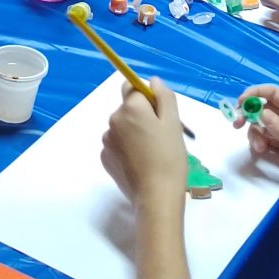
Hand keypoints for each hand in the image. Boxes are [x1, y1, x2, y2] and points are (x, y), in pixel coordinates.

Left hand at [101, 79, 187, 207]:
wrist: (156, 198)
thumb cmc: (169, 158)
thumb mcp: (173, 123)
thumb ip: (164, 96)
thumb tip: (153, 81)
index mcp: (130, 108)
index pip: (133, 87)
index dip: (148, 97)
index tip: (160, 115)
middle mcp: (113, 119)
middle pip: (129, 108)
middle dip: (143, 116)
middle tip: (162, 136)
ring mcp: (107, 140)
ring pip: (123, 127)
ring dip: (135, 133)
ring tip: (153, 153)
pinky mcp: (105, 158)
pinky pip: (118, 145)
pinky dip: (128, 149)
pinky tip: (141, 163)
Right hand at [234, 84, 278, 221]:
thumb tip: (260, 114)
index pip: (273, 93)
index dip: (255, 93)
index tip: (240, 103)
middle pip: (263, 109)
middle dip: (247, 113)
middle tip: (235, 124)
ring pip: (262, 127)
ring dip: (253, 133)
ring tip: (258, 149)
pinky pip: (268, 143)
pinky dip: (260, 145)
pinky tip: (261, 153)